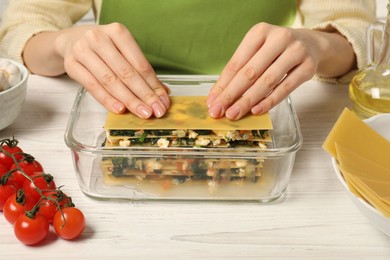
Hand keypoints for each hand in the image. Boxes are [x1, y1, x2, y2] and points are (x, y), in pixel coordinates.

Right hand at [57, 23, 169, 117]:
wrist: (71, 40)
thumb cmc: (103, 48)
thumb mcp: (123, 52)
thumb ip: (141, 71)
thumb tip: (163, 93)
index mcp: (118, 32)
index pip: (140, 64)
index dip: (153, 85)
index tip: (163, 101)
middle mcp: (99, 38)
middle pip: (126, 73)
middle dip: (144, 95)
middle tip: (156, 111)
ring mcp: (83, 50)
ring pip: (110, 80)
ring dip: (129, 100)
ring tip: (142, 112)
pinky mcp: (72, 64)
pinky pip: (92, 86)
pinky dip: (107, 99)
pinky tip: (119, 109)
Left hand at [207, 23, 321, 119]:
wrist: (311, 44)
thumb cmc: (276, 51)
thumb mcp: (257, 52)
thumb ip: (240, 71)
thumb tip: (218, 97)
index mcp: (259, 32)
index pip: (236, 63)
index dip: (222, 84)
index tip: (212, 102)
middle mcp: (278, 38)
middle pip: (250, 72)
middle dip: (231, 94)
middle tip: (219, 111)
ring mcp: (296, 51)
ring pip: (267, 81)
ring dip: (248, 100)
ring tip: (234, 114)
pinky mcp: (308, 67)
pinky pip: (285, 88)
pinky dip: (269, 101)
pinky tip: (256, 111)